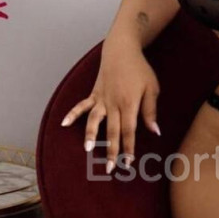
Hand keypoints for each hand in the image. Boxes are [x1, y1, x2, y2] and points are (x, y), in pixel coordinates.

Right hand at [60, 37, 161, 168]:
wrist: (122, 50)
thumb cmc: (140, 70)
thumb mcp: (151, 89)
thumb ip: (151, 111)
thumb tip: (154, 131)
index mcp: (129, 104)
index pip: (129, 131)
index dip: (128, 147)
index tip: (128, 162)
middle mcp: (113, 103)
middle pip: (112, 131)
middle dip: (111, 150)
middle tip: (110, 168)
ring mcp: (101, 98)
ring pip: (95, 120)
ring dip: (91, 135)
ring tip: (88, 150)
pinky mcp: (94, 93)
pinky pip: (82, 105)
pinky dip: (73, 114)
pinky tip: (64, 124)